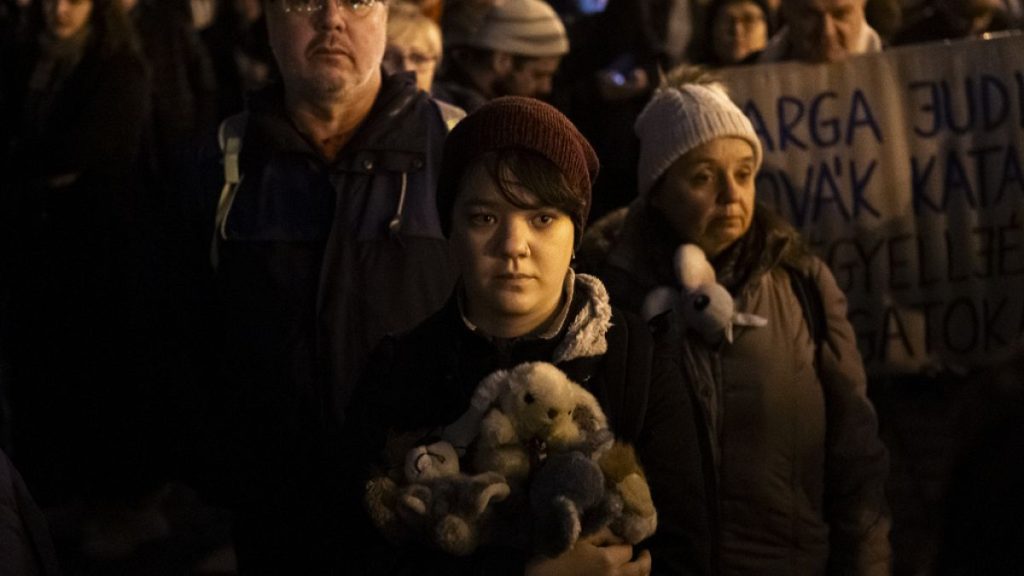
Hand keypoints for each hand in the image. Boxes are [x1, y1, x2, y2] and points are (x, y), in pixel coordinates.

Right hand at [524, 527, 651, 575]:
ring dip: (641, 575)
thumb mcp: (576, 539)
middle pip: (640, 571)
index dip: (624, 543)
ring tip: (640, 569)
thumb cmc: (553, 560)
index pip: (627, 549)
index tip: (618, 540)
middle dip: (644, 560)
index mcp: (608, 561)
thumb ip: (599, 533)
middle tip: (645, 553)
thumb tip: (615, 535)